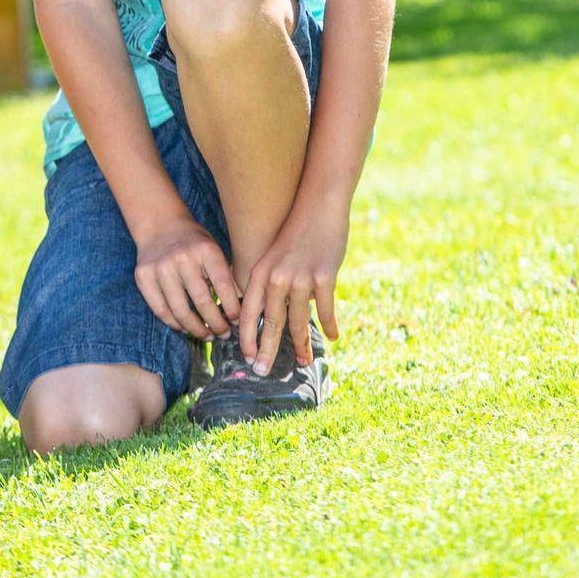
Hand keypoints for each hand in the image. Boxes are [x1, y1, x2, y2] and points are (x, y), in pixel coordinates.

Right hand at [133, 215, 239, 339]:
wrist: (160, 225)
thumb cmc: (194, 243)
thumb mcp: (215, 251)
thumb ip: (227, 279)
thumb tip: (243, 313)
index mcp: (206, 251)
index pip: (223, 287)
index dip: (233, 310)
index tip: (237, 323)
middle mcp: (182, 259)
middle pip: (202, 303)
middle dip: (217, 325)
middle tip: (224, 334)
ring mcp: (160, 268)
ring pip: (180, 311)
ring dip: (197, 330)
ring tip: (207, 335)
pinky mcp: (143, 277)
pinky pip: (160, 310)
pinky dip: (174, 324)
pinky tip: (185, 328)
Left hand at [239, 208, 347, 373]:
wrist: (317, 206)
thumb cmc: (295, 233)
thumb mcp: (273, 257)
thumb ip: (268, 282)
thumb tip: (270, 312)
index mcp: (260, 272)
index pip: (248, 311)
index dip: (246, 336)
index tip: (245, 356)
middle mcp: (275, 277)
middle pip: (270, 322)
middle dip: (265, 350)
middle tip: (261, 372)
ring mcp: (300, 277)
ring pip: (298, 321)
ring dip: (301, 345)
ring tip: (302, 363)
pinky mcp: (324, 276)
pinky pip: (325, 309)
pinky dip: (329, 325)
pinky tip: (333, 338)